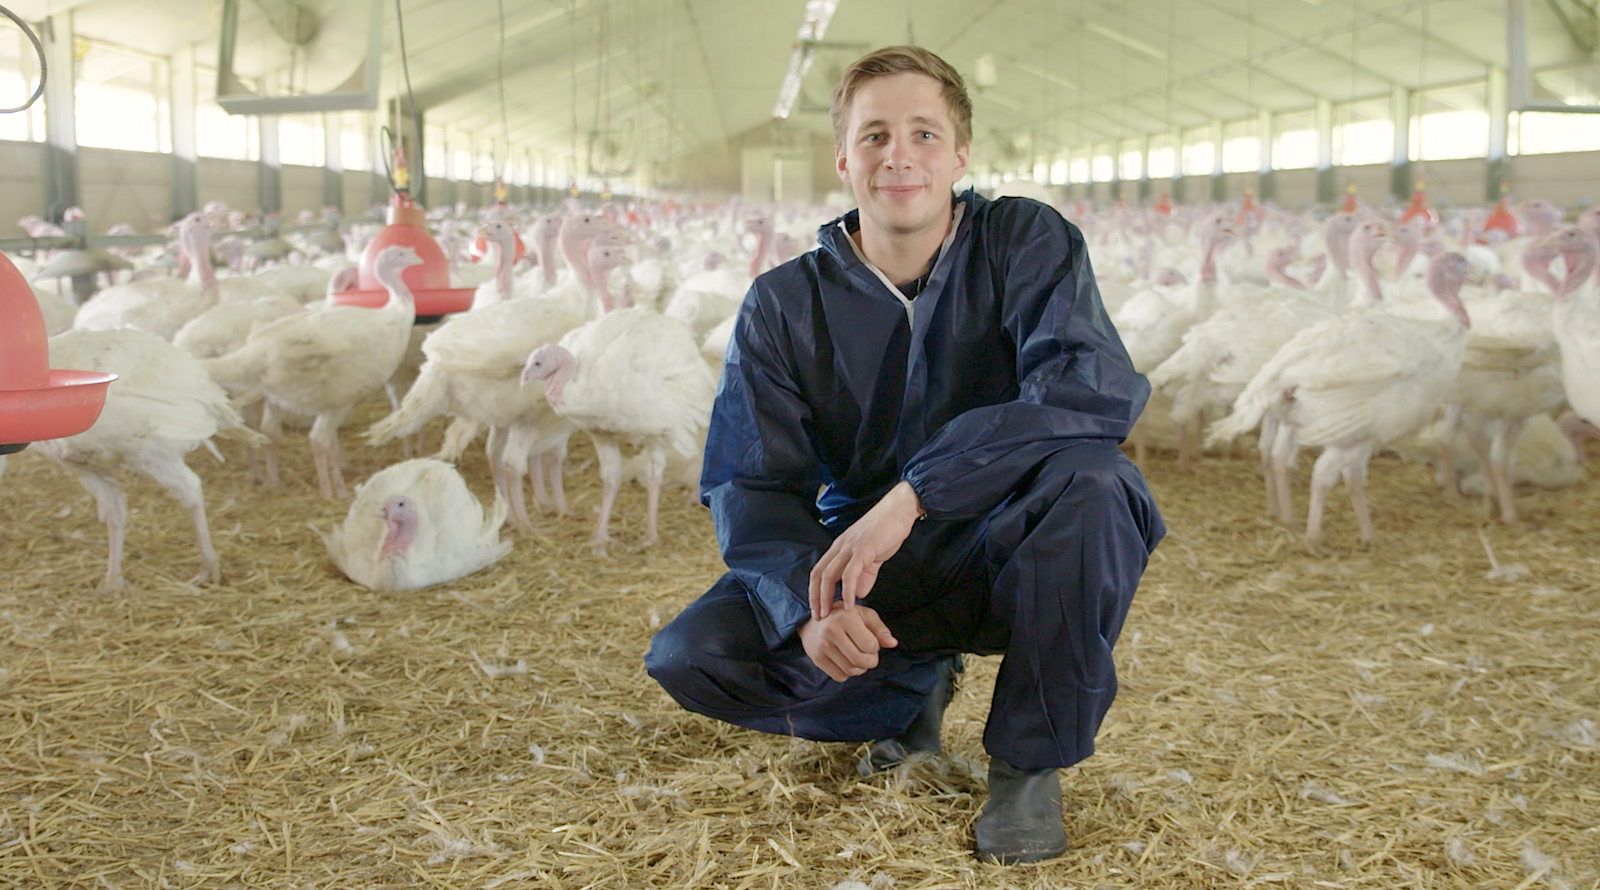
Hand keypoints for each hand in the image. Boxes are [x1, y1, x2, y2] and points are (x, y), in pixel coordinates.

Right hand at [799, 605, 897, 681]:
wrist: (811, 623)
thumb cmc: (843, 618)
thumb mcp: (864, 615)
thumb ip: (880, 629)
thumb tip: (893, 644)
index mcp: (845, 618)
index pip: (870, 645)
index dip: (875, 647)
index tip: (871, 642)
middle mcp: (831, 632)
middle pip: (861, 660)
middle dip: (871, 661)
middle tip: (869, 655)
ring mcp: (822, 647)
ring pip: (851, 671)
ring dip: (860, 668)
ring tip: (858, 657)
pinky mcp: (817, 659)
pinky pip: (840, 677)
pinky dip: (848, 673)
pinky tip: (846, 661)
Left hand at [808, 481, 923, 619]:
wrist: (899, 510)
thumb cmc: (887, 531)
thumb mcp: (873, 557)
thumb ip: (865, 575)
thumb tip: (858, 594)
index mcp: (839, 548)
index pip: (818, 572)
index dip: (815, 592)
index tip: (818, 610)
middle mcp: (840, 547)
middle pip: (818, 575)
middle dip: (815, 598)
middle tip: (818, 617)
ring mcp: (850, 547)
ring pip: (829, 575)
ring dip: (827, 597)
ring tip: (829, 614)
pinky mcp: (863, 549)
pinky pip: (850, 573)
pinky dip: (848, 591)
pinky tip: (850, 604)